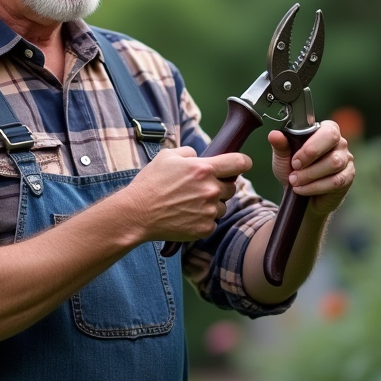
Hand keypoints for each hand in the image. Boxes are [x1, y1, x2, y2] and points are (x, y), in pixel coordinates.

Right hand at [121, 146, 252, 242]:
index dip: (243, 162)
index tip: (241, 164)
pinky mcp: (205, 228)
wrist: (137, 213)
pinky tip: (186, 216)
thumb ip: (188, 153)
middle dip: (220, 186)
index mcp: (204, 169)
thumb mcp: (166, 156)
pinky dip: (203, 220)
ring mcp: (209, 211)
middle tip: (200, 188)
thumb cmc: (150, 183)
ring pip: (223, 206)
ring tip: (189, 204)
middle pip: (232, 187)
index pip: (240, 163)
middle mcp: (210, 189)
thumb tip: (199, 157)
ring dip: (212, 204)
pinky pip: (213, 222)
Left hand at [268, 120, 353, 216]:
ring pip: (334, 163)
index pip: (325, 129)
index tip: (294, 160)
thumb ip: (280, 146)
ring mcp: (346, 160)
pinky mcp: (347, 177)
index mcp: (325, 131)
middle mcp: (339, 142)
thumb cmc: (294, 171)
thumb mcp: (283, 158)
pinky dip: (315, 187)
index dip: (310, 145)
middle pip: (333, 140)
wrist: (301, 195)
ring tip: (295, 182)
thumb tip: (274, 135)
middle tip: (294, 169)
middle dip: (310, 156)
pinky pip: (336, 181)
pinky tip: (302, 190)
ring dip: (310, 175)